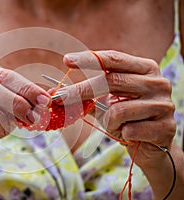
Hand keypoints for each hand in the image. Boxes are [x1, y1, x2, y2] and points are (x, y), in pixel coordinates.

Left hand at [59, 50, 175, 166]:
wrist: (150, 146)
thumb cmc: (126, 119)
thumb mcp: (106, 103)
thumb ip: (86, 96)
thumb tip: (55, 92)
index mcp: (145, 69)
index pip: (114, 59)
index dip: (89, 59)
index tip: (67, 60)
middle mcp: (157, 82)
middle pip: (112, 81)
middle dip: (80, 91)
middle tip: (58, 98)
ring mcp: (164, 105)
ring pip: (118, 110)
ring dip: (109, 122)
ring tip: (117, 126)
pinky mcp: (166, 127)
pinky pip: (129, 130)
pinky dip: (122, 134)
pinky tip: (130, 135)